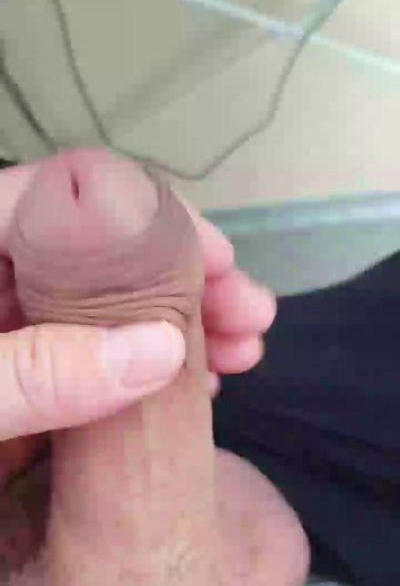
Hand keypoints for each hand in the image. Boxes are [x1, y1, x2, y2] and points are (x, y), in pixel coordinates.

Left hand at [0, 158, 274, 477]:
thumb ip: (35, 373)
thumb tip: (158, 349)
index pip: (59, 198)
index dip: (145, 217)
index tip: (218, 260)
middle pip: (96, 256)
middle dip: (179, 279)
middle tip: (250, 313)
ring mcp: (13, 331)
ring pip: (102, 310)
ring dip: (174, 327)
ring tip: (243, 352)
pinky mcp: (25, 375)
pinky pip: (90, 360)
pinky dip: (142, 372)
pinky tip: (196, 387)